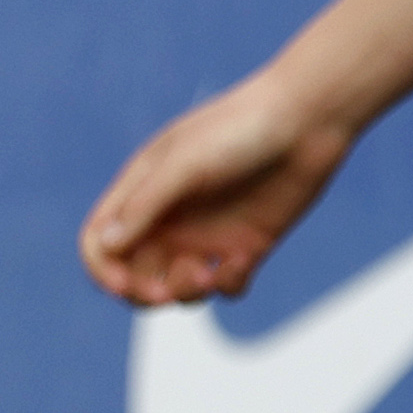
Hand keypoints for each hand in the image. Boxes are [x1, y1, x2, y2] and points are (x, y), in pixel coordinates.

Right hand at [80, 86, 354, 305]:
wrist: (311, 118)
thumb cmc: (241, 129)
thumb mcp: (185, 163)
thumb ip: (145, 204)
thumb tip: (108, 247)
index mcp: (144, 191)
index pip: (102, 242)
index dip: (103, 269)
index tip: (124, 284)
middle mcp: (172, 217)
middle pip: (134, 274)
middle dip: (141, 294)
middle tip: (163, 293)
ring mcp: (210, 233)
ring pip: (178, 287)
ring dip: (185, 294)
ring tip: (208, 274)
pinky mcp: (249, 243)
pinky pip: (227, 285)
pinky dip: (228, 285)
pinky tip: (243, 261)